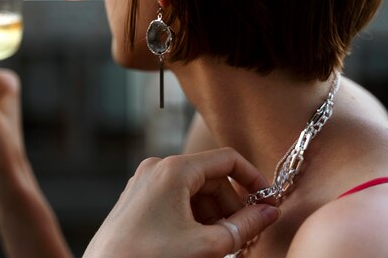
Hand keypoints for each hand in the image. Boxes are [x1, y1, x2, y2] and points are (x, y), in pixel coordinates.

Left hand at [83, 148, 279, 257]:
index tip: (268, 204)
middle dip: (231, 206)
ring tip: (223, 245)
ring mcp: (145, 183)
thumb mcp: (207, 245)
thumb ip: (245, 225)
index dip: (253, 180)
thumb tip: (270, 212)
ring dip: (214, 216)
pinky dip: (194, 218)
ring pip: (194, 191)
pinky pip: (176, 200)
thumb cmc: (151, 257)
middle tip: (246, 235)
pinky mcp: (138, 199)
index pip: (227, 160)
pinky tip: (200, 243)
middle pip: (211, 178)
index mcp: (174, 169)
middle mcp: (157, 168)